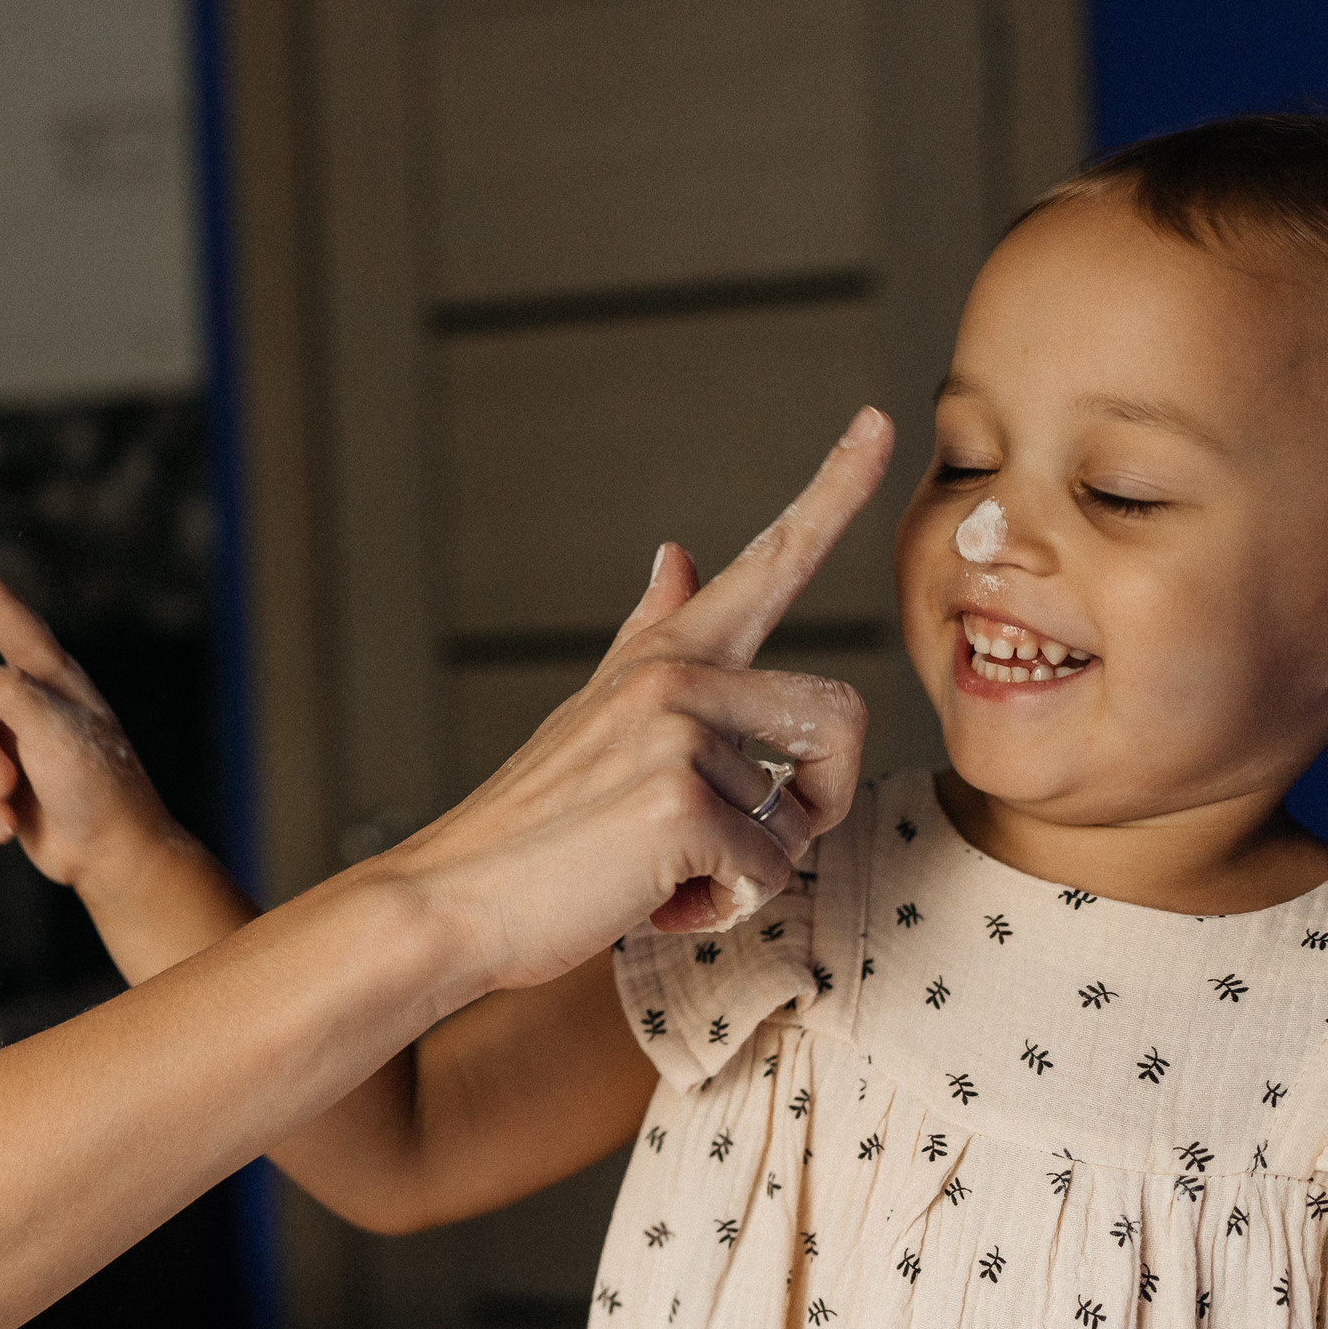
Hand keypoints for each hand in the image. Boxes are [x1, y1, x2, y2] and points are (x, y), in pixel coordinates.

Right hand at [0, 522, 195, 895]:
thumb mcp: (54, 732)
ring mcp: (13, 735)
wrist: (112, 854)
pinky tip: (8, 829)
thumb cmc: (98, 786)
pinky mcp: (1, 774)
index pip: (1, 608)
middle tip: (4, 783)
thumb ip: (5, 694)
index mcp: (49, 671)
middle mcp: (28, 694)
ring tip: (10, 813)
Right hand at [378, 406, 894, 992]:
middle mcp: (675, 677)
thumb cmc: (531, 827)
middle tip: (734, 845)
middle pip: (841, 719)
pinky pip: (766, 873)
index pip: (767, 561)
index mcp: (664, 656)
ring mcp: (676, 734)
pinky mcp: (679, 805)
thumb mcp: (590, 714)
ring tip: (667, 871)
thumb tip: (676, 554)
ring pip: (801, 818)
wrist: (449, 899)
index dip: (832, 491)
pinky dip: (720, 908)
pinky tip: (650, 900)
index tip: (877, 419)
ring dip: (752, 870)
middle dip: (816, 803)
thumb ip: (646, 634)